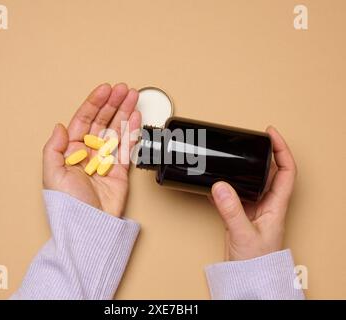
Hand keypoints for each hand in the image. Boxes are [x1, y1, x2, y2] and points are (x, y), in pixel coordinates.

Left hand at [42, 83, 140, 216]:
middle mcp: (88, 152)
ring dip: (124, 112)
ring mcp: (105, 159)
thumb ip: (54, 148)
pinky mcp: (120, 169)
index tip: (105, 90)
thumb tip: (59, 126)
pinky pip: (127, 145)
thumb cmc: (68, 205)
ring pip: (116, 129)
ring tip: (132, 96)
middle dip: (113, 103)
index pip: (83, 120)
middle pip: (102, 121)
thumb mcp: (53, 174)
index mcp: (70, 151)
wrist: (90, 226)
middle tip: (123, 89)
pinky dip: (132, 130)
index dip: (94, 103)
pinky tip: (135, 116)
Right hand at [211, 126, 296, 260]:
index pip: (286, 171)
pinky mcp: (240, 215)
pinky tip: (214, 182)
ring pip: (251, 181)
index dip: (281, 149)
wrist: (249, 278)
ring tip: (233, 155)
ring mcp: (254, 209)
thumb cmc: (257, 261)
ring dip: (243, 167)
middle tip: (250, 139)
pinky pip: (233, 194)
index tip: (270, 133)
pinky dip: (224, 186)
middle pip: (270, 171)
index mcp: (276, 205)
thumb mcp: (244, 233)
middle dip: (262, 153)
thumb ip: (231, 210)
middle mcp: (267, 204)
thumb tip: (220, 185)